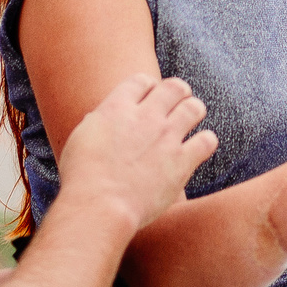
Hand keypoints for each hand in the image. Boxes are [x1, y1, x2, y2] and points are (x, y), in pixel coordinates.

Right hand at [57, 74, 217, 230]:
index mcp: (117, 108)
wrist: (100, 205)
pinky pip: (207, 141)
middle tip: (178, 102)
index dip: (148, 86)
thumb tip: (101, 119)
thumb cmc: (82, 178)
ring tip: (192, 119)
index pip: (141, 81)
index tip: (150, 95)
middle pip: (173, 87)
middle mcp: (145, 116)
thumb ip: (97, 124)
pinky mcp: (182, 161)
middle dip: (178, 92)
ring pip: (194, 108)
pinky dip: (206, 142)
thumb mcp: (80, 140)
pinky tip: (199, 148)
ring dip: (194, 111)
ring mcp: (166, 137)